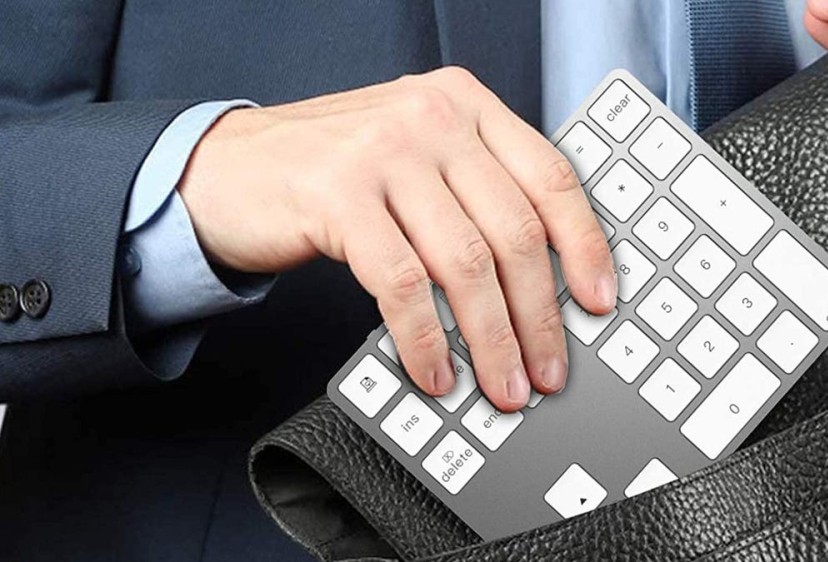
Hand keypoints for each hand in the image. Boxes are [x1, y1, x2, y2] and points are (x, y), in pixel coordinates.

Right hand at [178, 67, 616, 410]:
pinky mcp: (339, 195)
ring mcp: (384, 152)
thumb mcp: (415, 158)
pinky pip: (402, 285)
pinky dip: (424, 340)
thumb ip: (473, 194)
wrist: (228, 168)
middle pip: (514, 231)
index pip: (551, 178)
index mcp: (465, 104)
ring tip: (499, 385)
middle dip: (537, 317)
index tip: (598, 302)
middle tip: (545, 370)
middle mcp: (431, 117)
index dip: (583, 247)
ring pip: (465, 265)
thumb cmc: (333, 174)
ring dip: (490, 340)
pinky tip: (433, 372)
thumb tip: (537, 287)